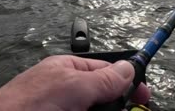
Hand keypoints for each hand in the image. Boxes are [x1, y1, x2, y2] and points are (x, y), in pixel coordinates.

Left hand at [0, 55, 150, 110]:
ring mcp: (66, 107)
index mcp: (70, 70)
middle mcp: (69, 90)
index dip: (128, 82)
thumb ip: (104, 79)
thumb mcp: (75, 87)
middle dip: (115, 105)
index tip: (143, 96)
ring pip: (95, 109)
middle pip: (104, 96)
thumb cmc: (31, 104)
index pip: (107, 72)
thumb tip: (129, 68)